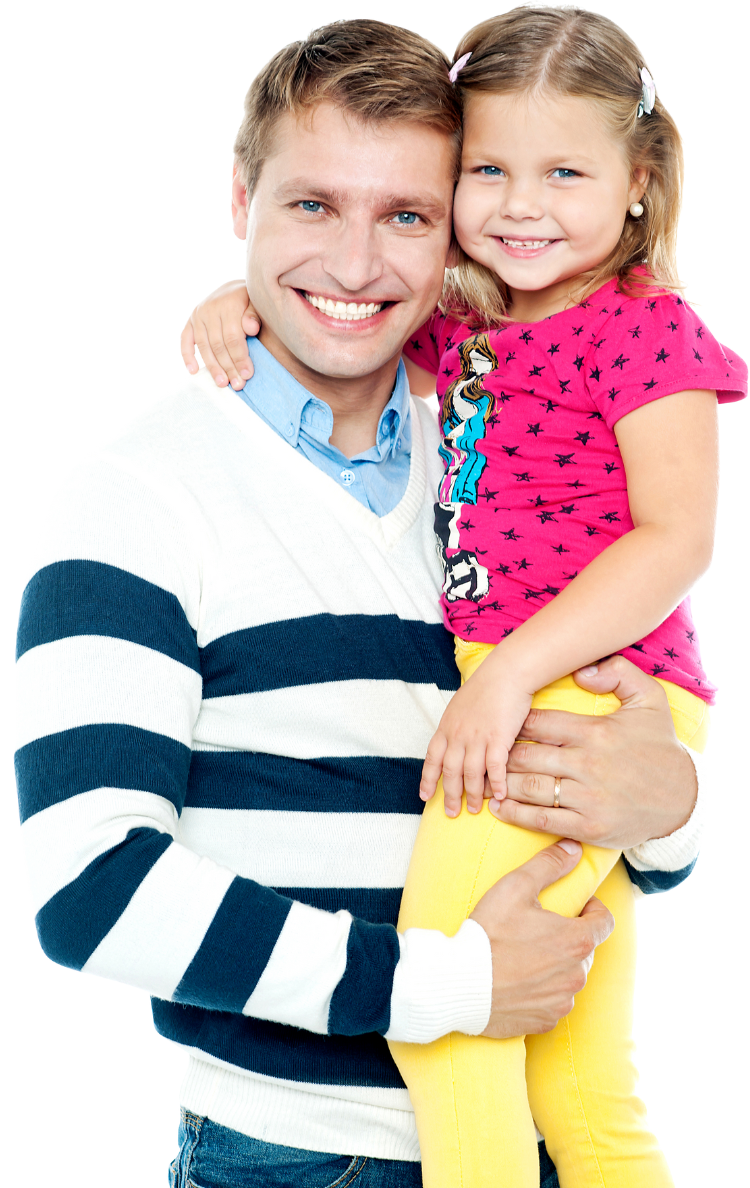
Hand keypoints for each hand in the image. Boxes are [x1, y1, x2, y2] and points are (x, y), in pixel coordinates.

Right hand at [179, 278, 260, 388]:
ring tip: (222, 383)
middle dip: (228, 367)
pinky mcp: (190, 321)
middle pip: (219, 345)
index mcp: (228, 304)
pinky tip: (194, 371)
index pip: (233, 337)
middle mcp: (210, 308)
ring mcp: (198, 315)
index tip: (247, 375)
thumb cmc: (251, 301)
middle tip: (238, 385)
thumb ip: (255, 315)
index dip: (240, 358)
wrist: (234, 288)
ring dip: (213, 367)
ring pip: (204, 346)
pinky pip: (185, 340)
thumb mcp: (257, 303)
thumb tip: (251, 328)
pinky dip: (188, 356)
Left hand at [420, 670, 532, 815]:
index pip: (431, 759)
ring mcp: (478, 738)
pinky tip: (500, 796)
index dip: (428, 780)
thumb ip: (453, 727)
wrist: (505, 674)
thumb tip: (451, 742)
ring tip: (473, 809)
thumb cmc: (484, 689)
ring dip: (472, 795)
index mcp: (446, 728)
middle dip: (450, 795)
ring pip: (471, 774)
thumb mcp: (459, 707)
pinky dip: (497, 784)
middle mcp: (458, 736)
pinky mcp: (499, 739)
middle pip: (450, 772)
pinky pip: (495, 768)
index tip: (425, 797)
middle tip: (451, 813)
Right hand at [471, 839, 613, 1037]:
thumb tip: (574, 848)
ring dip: (555, 966)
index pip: (604, 921)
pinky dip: (541, 991)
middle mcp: (577, 974)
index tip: (575, 906)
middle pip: (585, 949)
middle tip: (537, 928)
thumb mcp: (516, 888)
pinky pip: (552, 1002)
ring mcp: (562, 1001)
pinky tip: (517, 980)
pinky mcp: (545, 1021)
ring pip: (568, 977)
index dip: (592, 909)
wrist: (458, 983)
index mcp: (577, 940)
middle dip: (568, 937)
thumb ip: (549, 865)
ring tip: (524, 955)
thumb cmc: (488, 934)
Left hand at [490, 655, 697, 849]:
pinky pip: (542, 820)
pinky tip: (500, 808)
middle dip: (502, 753)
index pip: (540, 723)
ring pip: (530, 787)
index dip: (516, 723)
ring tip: (484, 779)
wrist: (684, 799)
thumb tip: (582, 671)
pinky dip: (516, 814)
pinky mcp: (588, 826)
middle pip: (527, 755)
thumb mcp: (651, 699)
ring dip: (502, 783)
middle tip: (485, 752)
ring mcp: (587, 798)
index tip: (503, 723)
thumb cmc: (661, 747)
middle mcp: (588, 764)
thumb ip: (619, 674)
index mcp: (595, 732)